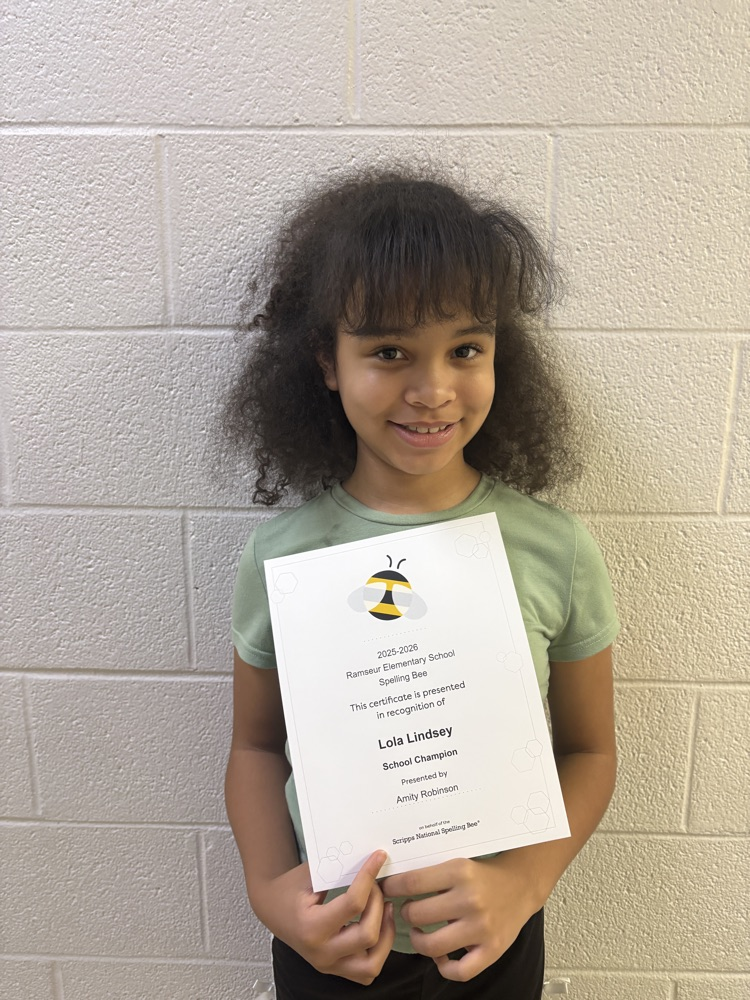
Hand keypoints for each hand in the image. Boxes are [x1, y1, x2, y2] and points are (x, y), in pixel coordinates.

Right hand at [251, 850, 394, 984]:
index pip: (353, 904)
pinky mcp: (335, 968)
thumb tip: (368, 859)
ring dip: (386, 934)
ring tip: (386, 908)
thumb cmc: (289, 890)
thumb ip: (337, 868)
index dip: (369, 877)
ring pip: (373, 963)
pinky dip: (379, 950)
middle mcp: (321, 952)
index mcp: (311, 927)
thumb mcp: (309, 874)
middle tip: (377, 884)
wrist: (272, 909)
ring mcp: (329, 965)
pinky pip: (367, 971)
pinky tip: (379, 926)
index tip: (378, 858)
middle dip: (378, 904)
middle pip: (367, 935)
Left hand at [381, 855, 537, 981]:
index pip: (412, 883)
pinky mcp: (492, 950)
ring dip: (418, 939)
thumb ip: (432, 874)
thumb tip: (394, 882)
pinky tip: (441, 956)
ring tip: (419, 931)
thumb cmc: (483, 874)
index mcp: (459, 871)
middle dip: (406, 913)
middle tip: (408, 910)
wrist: (521, 884)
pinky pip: (460, 971)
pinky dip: (444, 967)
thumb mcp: (458, 863)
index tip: (386, 889)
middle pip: (418, 913)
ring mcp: (481, 928)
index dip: (392, 887)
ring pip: (432, 945)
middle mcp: (470, 900)